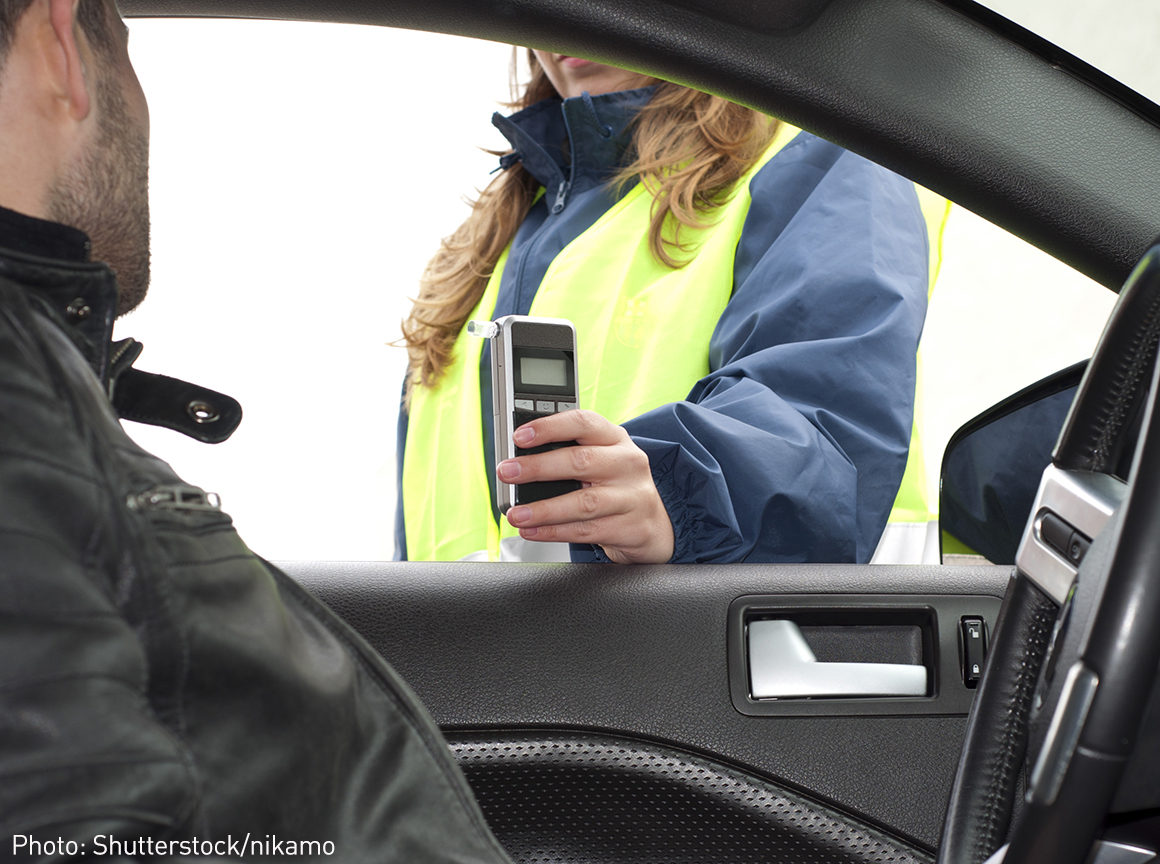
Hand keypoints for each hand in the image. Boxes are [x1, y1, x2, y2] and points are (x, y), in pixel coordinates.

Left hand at [497, 409, 674, 563]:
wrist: (653, 525)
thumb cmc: (616, 485)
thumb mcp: (601, 458)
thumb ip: (568, 452)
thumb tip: (518, 458)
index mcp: (616, 438)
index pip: (583, 423)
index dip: (549, 427)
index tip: (520, 436)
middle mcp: (627, 463)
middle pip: (580, 461)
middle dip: (538, 467)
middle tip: (507, 472)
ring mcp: (632, 497)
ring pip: (584, 502)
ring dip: (544, 509)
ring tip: (516, 514)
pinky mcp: (631, 528)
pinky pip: (587, 531)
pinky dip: (555, 532)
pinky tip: (533, 530)